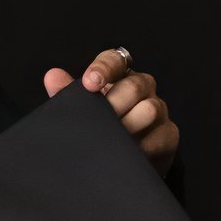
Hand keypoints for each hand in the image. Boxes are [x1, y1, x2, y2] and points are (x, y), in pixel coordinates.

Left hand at [42, 45, 179, 166]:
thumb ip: (67, 94)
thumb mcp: (81, 109)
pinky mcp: (168, 134)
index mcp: (119, 76)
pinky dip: (142, 147)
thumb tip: (52, 76)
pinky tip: (126, 153)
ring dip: (128, 126)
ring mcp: (158, 111)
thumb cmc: (100, 126)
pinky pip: (160, 137)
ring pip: (150, 109)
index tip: (89, 83)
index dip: (103, 69)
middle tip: (98, 120)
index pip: (115, 60)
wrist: (121, 160)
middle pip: (134, 86)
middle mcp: (142, 89)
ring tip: (110, 139)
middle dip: (114, 103)